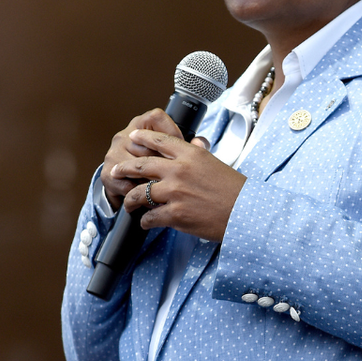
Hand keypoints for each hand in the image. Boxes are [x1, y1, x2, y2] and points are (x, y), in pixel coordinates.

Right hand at [100, 109, 185, 210]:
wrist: (130, 186)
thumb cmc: (157, 165)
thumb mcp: (173, 152)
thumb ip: (190, 146)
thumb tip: (202, 143)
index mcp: (142, 124)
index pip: (156, 117)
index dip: (172, 131)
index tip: (181, 147)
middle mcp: (124, 135)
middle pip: (148, 144)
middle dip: (164, 163)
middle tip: (177, 175)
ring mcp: (113, 153)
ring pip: (138, 166)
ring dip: (153, 181)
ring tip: (165, 190)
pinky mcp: (108, 174)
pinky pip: (127, 184)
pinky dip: (142, 193)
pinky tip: (151, 199)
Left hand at [109, 128, 246, 241]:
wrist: (245, 212)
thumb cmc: (235, 189)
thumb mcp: (216, 163)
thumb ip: (198, 154)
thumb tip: (193, 143)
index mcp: (191, 154)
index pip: (160, 140)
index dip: (143, 138)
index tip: (133, 137)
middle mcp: (179, 170)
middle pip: (141, 165)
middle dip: (124, 168)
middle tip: (115, 170)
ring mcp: (175, 192)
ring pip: (140, 193)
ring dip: (131, 199)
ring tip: (128, 203)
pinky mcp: (175, 214)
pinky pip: (150, 217)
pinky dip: (145, 221)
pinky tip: (146, 222)